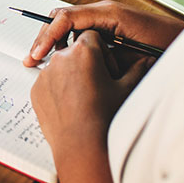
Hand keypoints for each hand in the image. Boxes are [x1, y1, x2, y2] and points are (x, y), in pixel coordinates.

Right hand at [23, 0, 183, 66]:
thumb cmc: (170, 45)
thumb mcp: (133, 52)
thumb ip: (104, 51)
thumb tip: (76, 56)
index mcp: (108, 12)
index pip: (65, 17)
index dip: (47, 36)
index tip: (37, 54)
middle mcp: (104, 11)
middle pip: (61, 17)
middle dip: (44, 37)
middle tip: (32, 59)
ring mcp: (105, 18)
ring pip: (68, 25)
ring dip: (54, 42)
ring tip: (42, 61)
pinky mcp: (108, 28)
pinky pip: (80, 32)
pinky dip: (67, 45)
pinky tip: (63, 60)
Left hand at [31, 31, 153, 182]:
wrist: (82, 146)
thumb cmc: (105, 117)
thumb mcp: (126, 89)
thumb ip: (137, 69)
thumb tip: (147, 59)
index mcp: (84, 51)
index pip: (92, 36)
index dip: (102, 51)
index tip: (107, 68)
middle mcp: (60, 58)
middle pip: (74, 50)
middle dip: (85, 62)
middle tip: (97, 84)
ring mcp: (45, 74)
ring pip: (60, 67)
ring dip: (71, 75)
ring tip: (84, 98)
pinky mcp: (36, 90)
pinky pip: (49, 82)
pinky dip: (58, 89)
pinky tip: (71, 105)